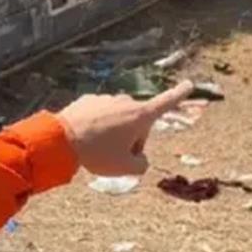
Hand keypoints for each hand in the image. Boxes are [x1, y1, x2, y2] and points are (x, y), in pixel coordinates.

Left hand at [56, 81, 193, 174]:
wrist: (61, 139)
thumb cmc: (98, 154)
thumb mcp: (125, 168)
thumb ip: (141, 166)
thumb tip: (140, 160)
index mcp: (140, 116)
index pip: (166, 103)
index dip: (179, 95)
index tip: (189, 83)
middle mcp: (125, 102)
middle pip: (137, 122)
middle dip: (132, 138)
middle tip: (116, 156)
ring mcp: (106, 99)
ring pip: (117, 119)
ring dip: (113, 132)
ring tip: (97, 149)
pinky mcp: (88, 100)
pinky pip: (99, 115)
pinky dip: (96, 126)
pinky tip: (85, 139)